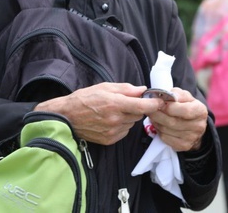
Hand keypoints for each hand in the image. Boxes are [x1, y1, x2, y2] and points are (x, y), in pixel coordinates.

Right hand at [34, 83, 163, 144]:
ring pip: (131, 123)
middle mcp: (116, 119)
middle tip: (126, 102)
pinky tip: (110, 120)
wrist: (67, 116)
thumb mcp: (106, 87)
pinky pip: (124, 132)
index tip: (161, 100)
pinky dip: (122, 126)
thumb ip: (127, 89)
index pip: (143, 107)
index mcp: (116, 104)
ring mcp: (113, 132)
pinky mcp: (109, 140)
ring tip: (114, 111)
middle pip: (139, 115)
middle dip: (137, 108)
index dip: (155, 104)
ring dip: (128, 117)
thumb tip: (143, 90)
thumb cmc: (85, 98)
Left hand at [147, 88, 207, 151]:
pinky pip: (165, 138)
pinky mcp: (184, 146)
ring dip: (156, 122)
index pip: (184, 110)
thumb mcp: (185, 96)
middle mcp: (198, 126)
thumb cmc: (187, 106)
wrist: (195, 125)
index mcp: (200, 111)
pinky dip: (158, 130)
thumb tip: (166, 96)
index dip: (169, 106)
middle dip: (157, 114)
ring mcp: (191, 138)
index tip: (158, 102)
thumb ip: (177, 94)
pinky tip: (157, 124)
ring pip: (166, 130)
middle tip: (149, 108)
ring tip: (152, 115)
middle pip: (172, 122)